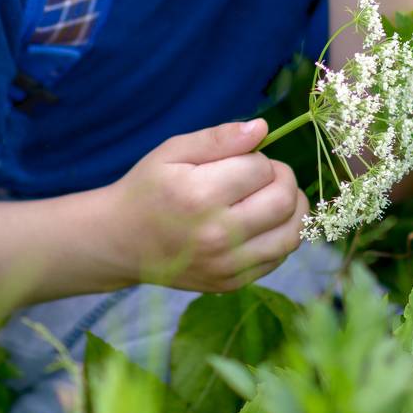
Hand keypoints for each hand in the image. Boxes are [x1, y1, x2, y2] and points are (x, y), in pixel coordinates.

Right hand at [110, 119, 310, 292]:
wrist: (121, 241)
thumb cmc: (148, 189)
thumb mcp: (173, 152)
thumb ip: (219, 138)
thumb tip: (262, 128)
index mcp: (199, 195)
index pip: (260, 168)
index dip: (257, 157)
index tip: (242, 159)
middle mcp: (216, 235)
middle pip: (283, 201)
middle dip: (283, 178)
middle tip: (264, 174)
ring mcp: (225, 265)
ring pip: (291, 234)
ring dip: (292, 208)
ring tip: (272, 196)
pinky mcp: (231, 283)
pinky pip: (279, 257)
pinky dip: (280, 234)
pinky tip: (262, 222)